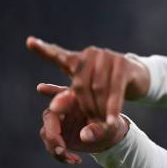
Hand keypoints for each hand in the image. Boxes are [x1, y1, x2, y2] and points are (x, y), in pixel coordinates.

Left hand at [26, 36, 149, 120]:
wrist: (137, 81)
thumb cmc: (107, 90)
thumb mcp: (87, 97)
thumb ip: (68, 101)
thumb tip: (52, 109)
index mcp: (77, 60)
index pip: (58, 55)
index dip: (43, 50)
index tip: (29, 42)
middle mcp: (90, 53)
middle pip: (80, 85)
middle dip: (85, 108)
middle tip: (92, 124)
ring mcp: (108, 56)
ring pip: (98, 89)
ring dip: (100, 110)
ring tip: (103, 125)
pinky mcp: (123, 63)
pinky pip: (115, 90)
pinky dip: (112, 108)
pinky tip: (110, 122)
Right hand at [37, 83, 129, 163]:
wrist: (110, 137)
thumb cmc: (112, 124)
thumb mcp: (110, 127)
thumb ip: (98, 129)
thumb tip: (83, 136)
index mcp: (79, 98)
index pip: (63, 93)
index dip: (51, 90)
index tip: (41, 88)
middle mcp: (66, 107)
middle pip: (50, 115)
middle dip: (52, 132)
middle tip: (61, 148)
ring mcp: (60, 121)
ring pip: (46, 131)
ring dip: (54, 146)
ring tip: (67, 155)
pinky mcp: (58, 135)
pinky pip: (51, 145)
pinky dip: (59, 155)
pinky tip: (75, 161)